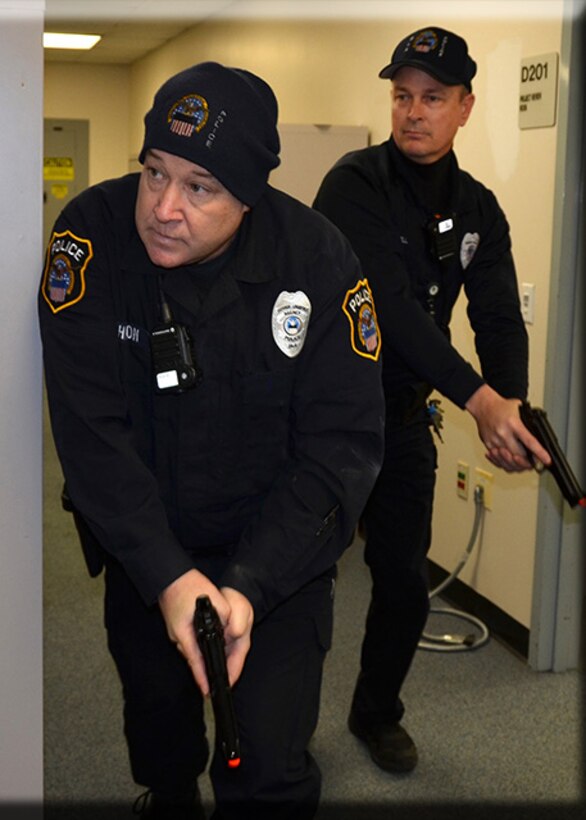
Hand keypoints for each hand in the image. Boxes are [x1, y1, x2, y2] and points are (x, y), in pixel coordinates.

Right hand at [158, 569, 252, 694]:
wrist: (169, 574)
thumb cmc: (188, 585)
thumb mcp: (212, 597)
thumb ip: (225, 613)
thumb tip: (231, 627)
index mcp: (184, 633)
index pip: (195, 661)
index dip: (202, 677)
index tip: (207, 690)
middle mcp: (178, 636)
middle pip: (194, 659)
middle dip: (206, 671)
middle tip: (218, 683)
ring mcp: (176, 632)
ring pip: (193, 651)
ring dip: (204, 660)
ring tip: (216, 670)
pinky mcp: (178, 627)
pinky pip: (190, 642)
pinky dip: (200, 648)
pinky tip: (208, 649)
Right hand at [465, 384, 550, 471]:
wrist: (483, 405)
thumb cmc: (502, 406)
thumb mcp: (520, 408)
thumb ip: (529, 422)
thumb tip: (540, 437)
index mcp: (513, 423)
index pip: (529, 442)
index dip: (539, 453)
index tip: (547, 460)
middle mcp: (503, 433)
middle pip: (519, 455)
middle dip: (528, 462)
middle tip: (534, 463)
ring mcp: (495, 440)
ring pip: (508, 461)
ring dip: (516, 465)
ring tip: (520, 462)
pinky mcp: (488, 444)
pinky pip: (497, 459)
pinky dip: (504, 463)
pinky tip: (508, 461)